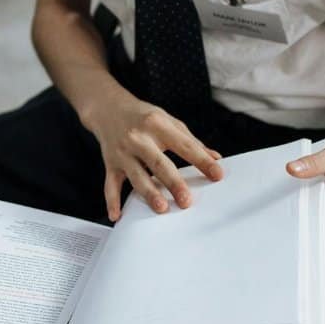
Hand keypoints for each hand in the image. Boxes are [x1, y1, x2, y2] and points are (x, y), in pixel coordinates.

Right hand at [82, 96, 224, 221]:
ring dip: (148, 193)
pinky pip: (110, 185)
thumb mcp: (168, 120)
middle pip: (158, 163)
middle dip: (173, 182)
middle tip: (186, 200)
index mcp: (156, 124)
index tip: (217, 174)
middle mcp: (138, 138)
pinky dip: (112, 201)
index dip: (201, 160)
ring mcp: (122, 152)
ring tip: (161, 207)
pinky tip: (117, 215)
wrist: (107, 108)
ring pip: (136, 176)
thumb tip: (215, 158)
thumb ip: (190, 141)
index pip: (184, 145)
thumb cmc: (142, 116)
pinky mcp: (110, 164)